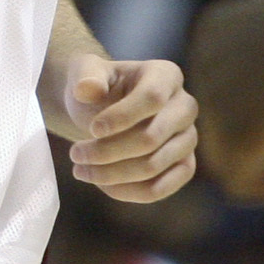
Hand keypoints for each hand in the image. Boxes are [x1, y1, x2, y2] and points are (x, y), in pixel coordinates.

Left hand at [63, 56, 198, 202]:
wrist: (101, 110)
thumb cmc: (96, 88)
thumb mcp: (84, 72)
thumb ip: (86, 76)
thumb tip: (88, 89)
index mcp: (165, 75)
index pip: (152, 98)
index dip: (121, 117)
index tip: (91, 129)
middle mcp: (185, 106)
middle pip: (151, 138)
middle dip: (107, 151)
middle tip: (75, 154)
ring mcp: (188, 138)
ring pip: (153, 166)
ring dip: (111, 174)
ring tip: (81, 169)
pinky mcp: (184, 166)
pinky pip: (160, 188)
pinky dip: (127, 191)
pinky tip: (101, 184)